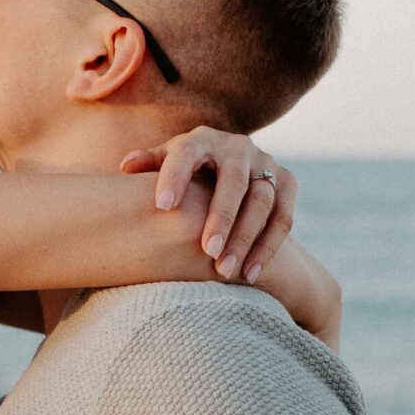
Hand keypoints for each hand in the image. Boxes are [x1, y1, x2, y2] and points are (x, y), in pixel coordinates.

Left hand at [121, 129, 296, 280]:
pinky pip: (283, 218)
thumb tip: (126, 167)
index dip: (175, 177)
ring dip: (245, 239)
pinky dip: (268, 247)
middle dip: (222, 217)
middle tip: (207, 252)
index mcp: (202, 140)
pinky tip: (249, 274)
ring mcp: (267, 164)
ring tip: (224, 271)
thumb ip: (149, 165)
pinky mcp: (287, 183)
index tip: (161, 206)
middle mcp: (238, 147)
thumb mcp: (166, 164)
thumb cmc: (186, 172)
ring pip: (262, 203)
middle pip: (234, 182)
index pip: (187, 153)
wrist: (231, 169)